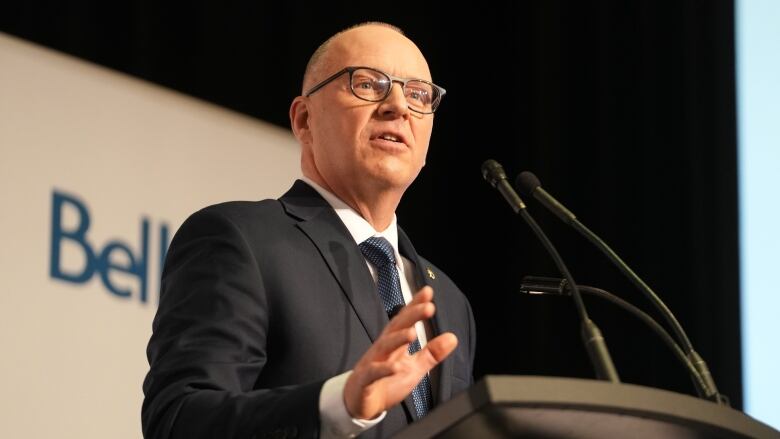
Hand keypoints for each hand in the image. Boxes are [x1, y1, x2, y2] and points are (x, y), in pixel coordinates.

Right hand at [343, 286, 457, 419]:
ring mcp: (373, 363)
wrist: (361, 404)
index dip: (415, 305)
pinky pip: (373, 373)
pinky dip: (383, 369)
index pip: (406, 320)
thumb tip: (452, 337)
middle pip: (396, 328)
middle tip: (428, 307)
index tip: (428, 292)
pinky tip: (395, 368)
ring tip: (412, 333)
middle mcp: (383, 349)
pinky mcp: (366, 381)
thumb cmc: (387, 382)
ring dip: (398, 339)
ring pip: (384, 346)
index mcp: (395, 343)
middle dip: (411, 316)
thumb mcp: (414, 367)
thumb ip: (432, 353)